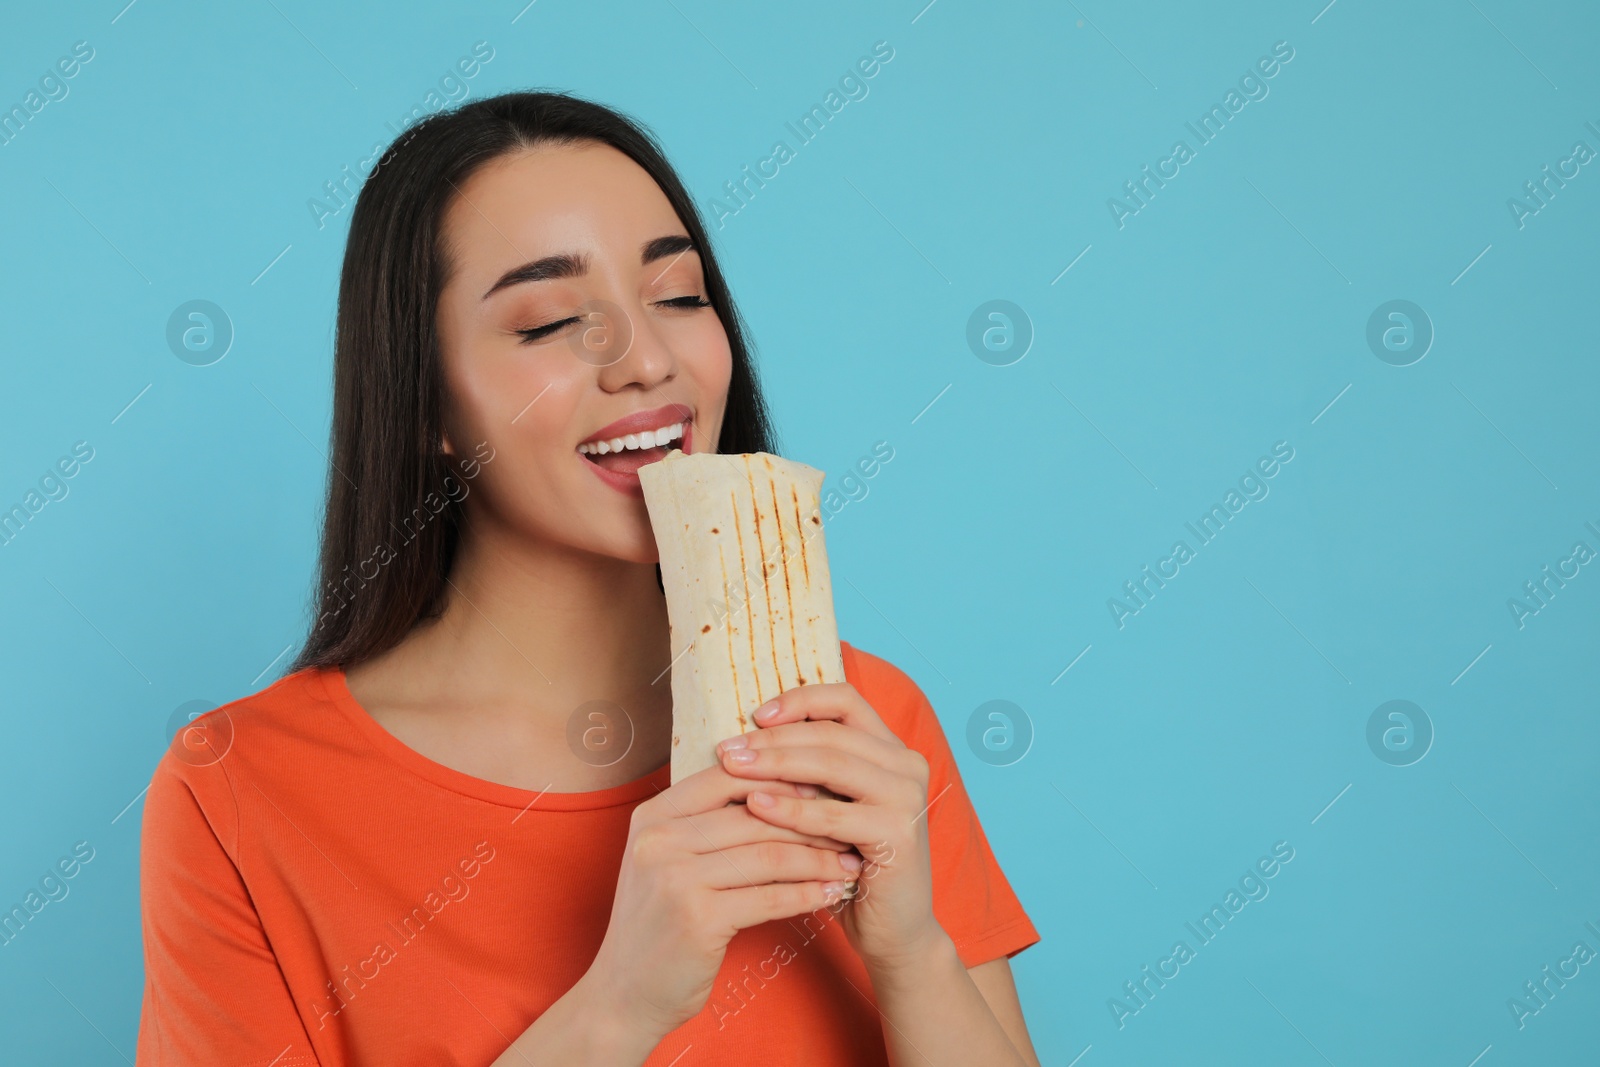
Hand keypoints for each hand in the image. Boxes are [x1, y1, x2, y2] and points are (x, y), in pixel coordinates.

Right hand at [584, 764, 861, 1043]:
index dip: (780, 777)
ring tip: (850, 862)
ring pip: (768, 854)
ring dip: (818, 859)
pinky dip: (807, 894)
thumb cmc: (658, 923)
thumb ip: (704, 824)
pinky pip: (769, 897)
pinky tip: (831, 893)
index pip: (727, 775)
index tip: (823, 788)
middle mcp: (659, 839)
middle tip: (850, 826)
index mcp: (652, 815)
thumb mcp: (665, 860)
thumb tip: (779, 787)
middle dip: (810, 820)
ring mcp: (675, 878)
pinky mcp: (697, 919)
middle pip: (754, 815)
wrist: (624, 993)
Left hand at [714, 682, 946, 972]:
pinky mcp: (899, 833)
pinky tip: (754, 806)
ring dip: (775, 763)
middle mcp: (906, 764)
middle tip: (727, 748)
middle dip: (773, 737)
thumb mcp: (829, 807)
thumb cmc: (848, 865)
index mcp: (890, 749)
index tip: (755, 715)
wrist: (892, 930)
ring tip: (732, 767)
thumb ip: (805, 772)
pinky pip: (833, 813)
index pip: (844, 699)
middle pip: (830, 730)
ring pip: (831, 763)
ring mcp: (907, 796)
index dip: (799, 700)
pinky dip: (790, 808)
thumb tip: (741, 739)